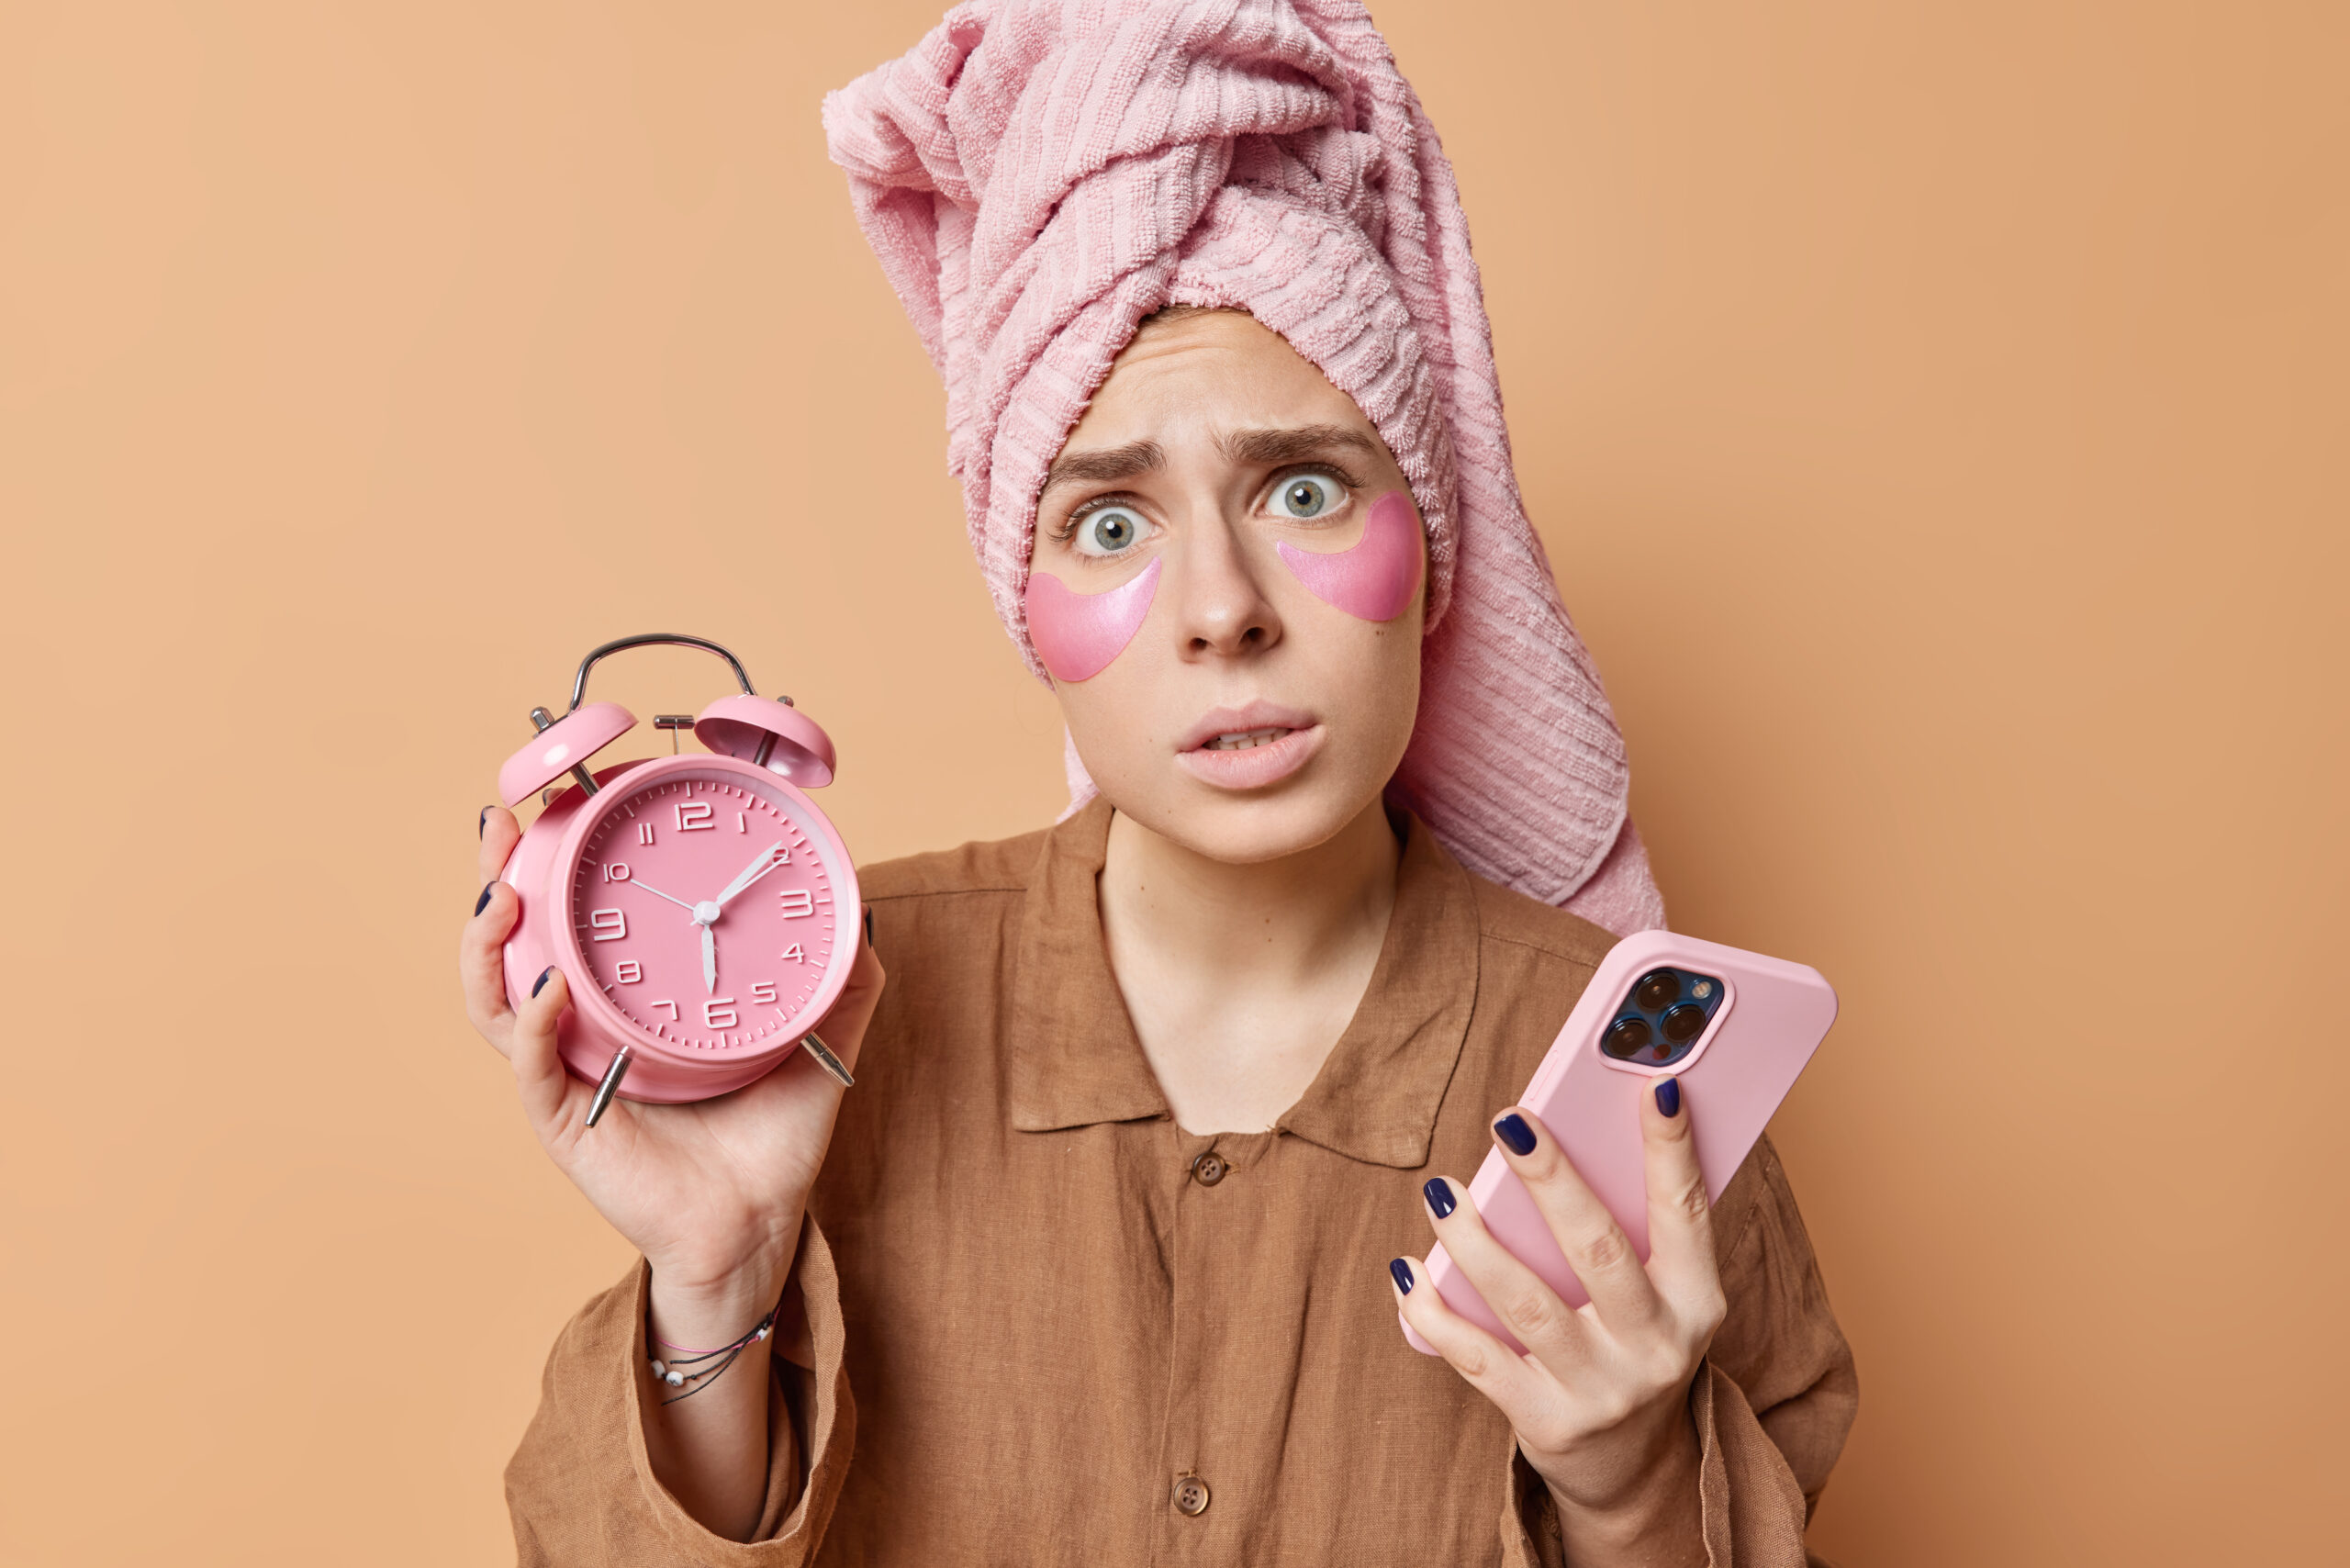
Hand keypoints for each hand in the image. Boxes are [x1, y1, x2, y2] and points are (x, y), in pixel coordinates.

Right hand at [460, 807, 885, 1303]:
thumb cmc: (773, 1137)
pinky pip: (533, 1069)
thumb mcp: (816, 1039)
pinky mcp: (566, 1124)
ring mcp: (566, 1075)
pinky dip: (533, 1026)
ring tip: (502, 894)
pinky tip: (548, 989)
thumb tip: (858, 904)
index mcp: (628, 1001)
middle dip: (496, 878)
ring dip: (489, 944)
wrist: (761, 1225)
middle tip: (498, 824)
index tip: (555, 801)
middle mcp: (584, 1030)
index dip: (554, 861)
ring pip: (498, 1000)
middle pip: (515, 944)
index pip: (575, 918)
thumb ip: (841, 976)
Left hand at [1391, 1089, 1722, 1565]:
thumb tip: (1571, 1136)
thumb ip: (1632, 1230)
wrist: (1632, 1471)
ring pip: (1526, 1303)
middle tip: (1509, 1121)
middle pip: (1597, 1248)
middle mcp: (1656, 1348)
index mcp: (1695, 1302)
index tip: (1653, 1085)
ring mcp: (1601, 1390)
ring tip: (1441, 1191)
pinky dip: (1434, 1310)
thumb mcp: (1662, 1297)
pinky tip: (1407, 1271)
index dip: (1671, 1151)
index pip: (1687, 1213)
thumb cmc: (1634, 1346)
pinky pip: (1477, 1358)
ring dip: (1474, 1241)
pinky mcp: (1547, 1423)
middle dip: (1551, 1179)